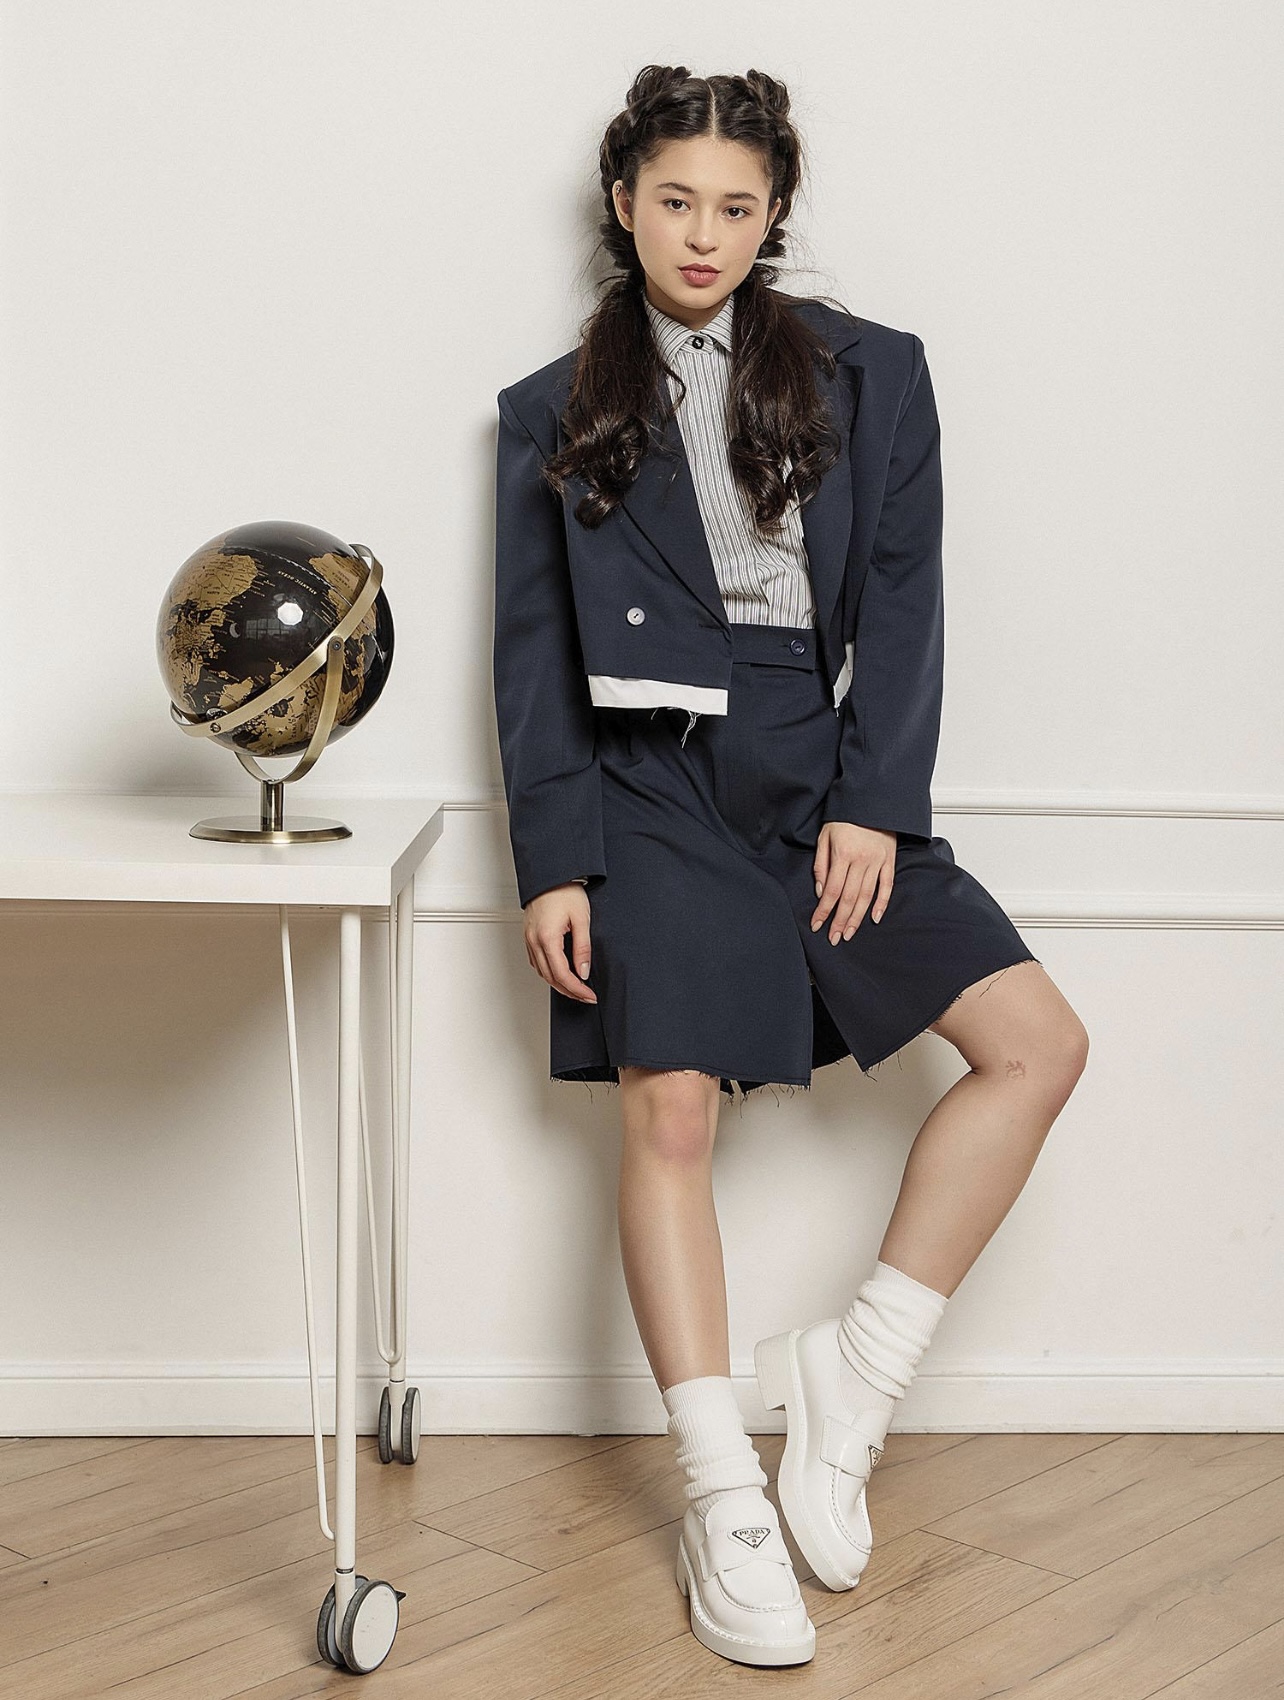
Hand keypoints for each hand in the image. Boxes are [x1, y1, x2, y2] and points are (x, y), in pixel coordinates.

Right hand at [524, 882, 597, 1003]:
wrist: (550, 874)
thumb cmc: (564, 891)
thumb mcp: (581, 919)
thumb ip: (583, 948)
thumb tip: (583, 971)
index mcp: (547, 938)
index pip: (562, 974)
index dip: (577, 989)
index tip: (589, 995)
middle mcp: (534, 941)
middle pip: (550, 978)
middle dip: (569, 991)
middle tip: (585, 996)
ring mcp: (529, 939)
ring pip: (542, 972)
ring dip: (558, 984)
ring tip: (575, 988)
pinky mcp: (529, 936)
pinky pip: (537, 962)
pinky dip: (549, 972)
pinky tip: (560, 973)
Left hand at [811, 822, 895, 942]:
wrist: (872, 800)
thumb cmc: (845, 817)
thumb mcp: (825, 837)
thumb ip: (821, 865)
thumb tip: (822, 892)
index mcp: (843, 855)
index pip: (832, 891)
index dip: (824, 911)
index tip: (817, 925)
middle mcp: (861, 861)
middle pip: (849, 898)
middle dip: (840, 921)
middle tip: (834, 938)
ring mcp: (877, 862)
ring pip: (867, 896)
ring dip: (857, 918)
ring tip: (849, 933)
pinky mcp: (889, 860)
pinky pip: (887, 886)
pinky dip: (881, 903)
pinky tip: (874, 918)